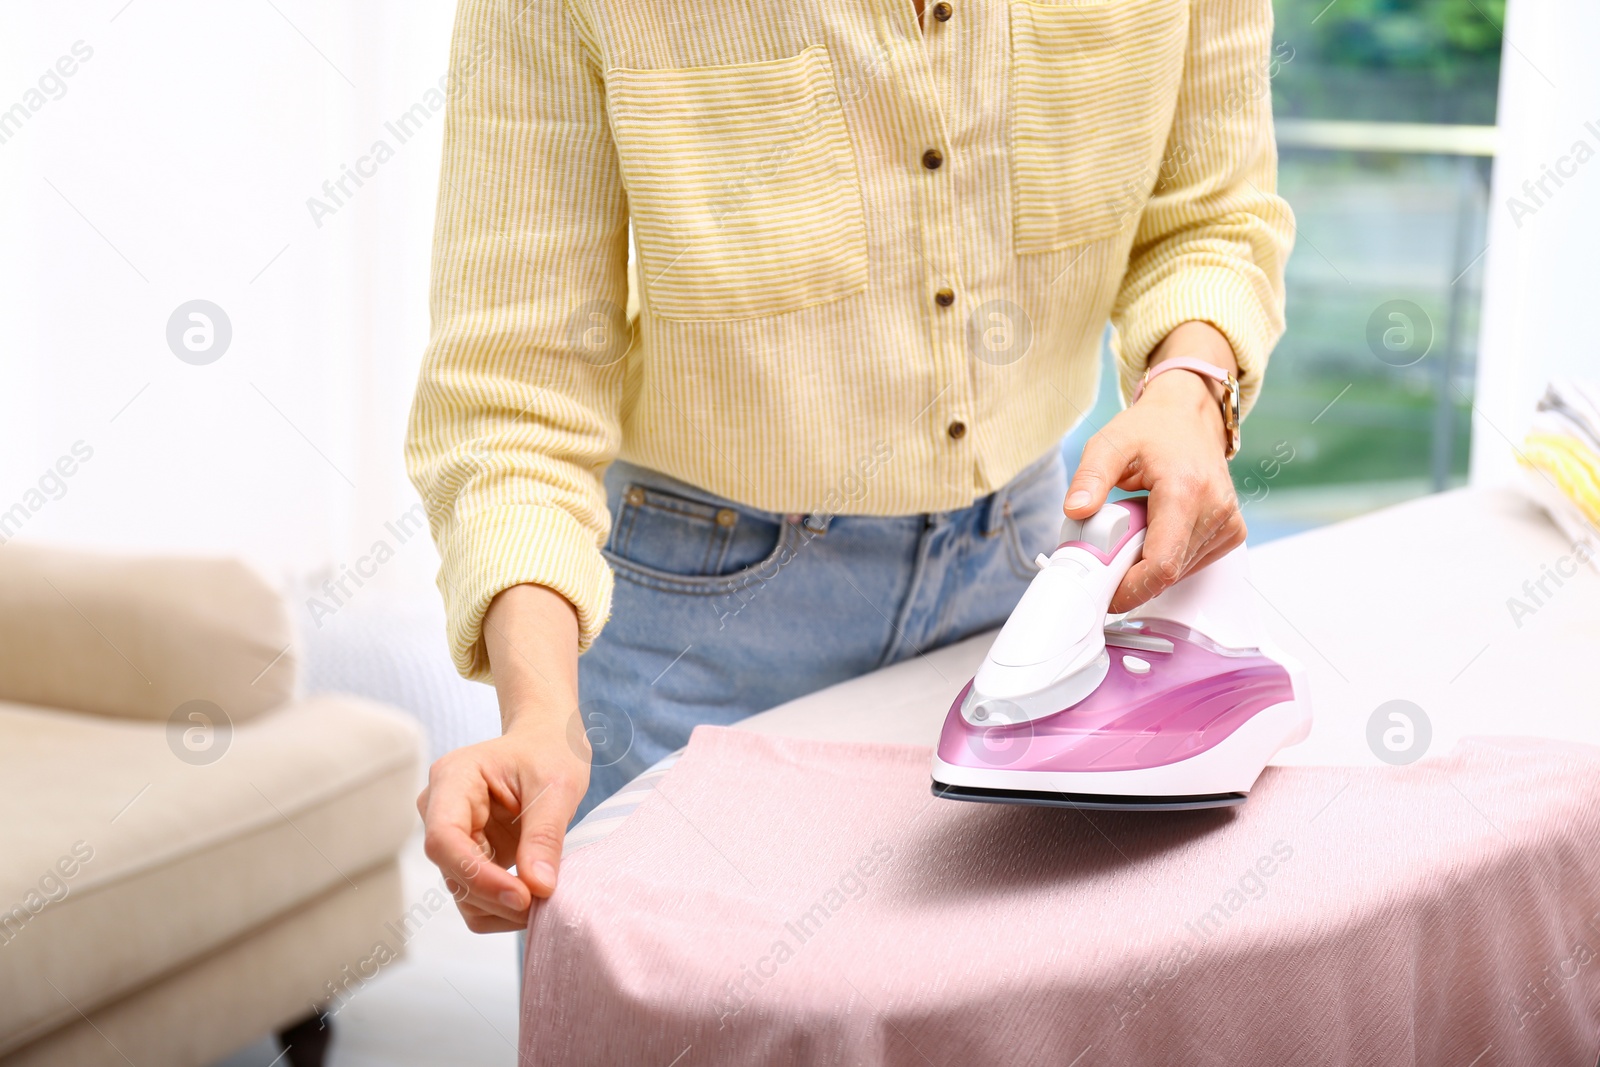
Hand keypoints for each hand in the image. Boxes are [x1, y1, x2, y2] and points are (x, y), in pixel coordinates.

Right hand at [418, 584, 586, 932]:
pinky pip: (474, 896)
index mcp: (452, 781)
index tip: (523, 895)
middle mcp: (439, 808)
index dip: (480, 876)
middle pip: (451, 873)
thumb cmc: (553, 747)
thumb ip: (547, 834)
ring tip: (543, 892)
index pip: (446, 842)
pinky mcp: (466, 853)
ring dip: (500, 906)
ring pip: (460, 892)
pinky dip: (501, 905)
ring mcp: (450, 833)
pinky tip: (532, 889)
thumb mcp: (558, 785)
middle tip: (543, 902)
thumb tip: (541, 889)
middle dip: (496, 896)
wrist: (552, 736)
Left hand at [1065, 321, 1245, 612]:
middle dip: (1132, 574)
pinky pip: (1192, 563)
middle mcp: (1216, 509)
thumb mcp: (1109, 443)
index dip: (1131, 589)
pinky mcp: (1231, 532)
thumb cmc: (1151, 429)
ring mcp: (1228, 522)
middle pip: (1168, 572)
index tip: (1105, 593)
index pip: (1162, 565)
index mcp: (1186, 490)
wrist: (1188, 416)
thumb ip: (1089, 478)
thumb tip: (1075, 510)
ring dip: (1148, 563)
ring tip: (1134, 527)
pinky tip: (1156, 529)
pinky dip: (1167, 556)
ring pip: (1180, 571)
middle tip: (1108, 550)